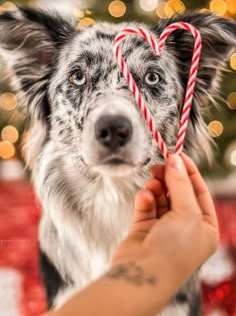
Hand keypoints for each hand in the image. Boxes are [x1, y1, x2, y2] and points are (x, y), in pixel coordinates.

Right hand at [111, 153, 218, 283]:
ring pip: (161, 197)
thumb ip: (180, 183)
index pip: (199, 192)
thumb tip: (175, 159)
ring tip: (150, 184)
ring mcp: (164, 228)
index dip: (189, 172)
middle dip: (169, 178)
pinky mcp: (144, 229)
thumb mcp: (187, 212)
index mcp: (205, 227)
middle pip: (178, 192)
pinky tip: (144, 197)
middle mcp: (186, 228)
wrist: (143, 275)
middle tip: (158, 166)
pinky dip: (145, 199)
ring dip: (156, 188)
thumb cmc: (174, 249)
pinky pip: (147, 206)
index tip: (177, 154)